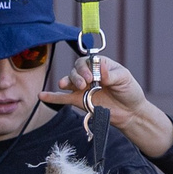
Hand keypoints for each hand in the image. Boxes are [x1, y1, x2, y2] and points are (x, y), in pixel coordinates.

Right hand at [45, 54, 172, 157]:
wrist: (130, 112)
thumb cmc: (129, 91)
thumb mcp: (124, 79)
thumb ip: (112, 74)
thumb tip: (100, 68)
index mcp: (100, 65)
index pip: (87, 60)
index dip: (86, 66)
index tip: (92, 76)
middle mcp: (89, 74)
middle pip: (76, 69)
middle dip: (77, 75)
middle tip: (86, 83)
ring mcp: (83, 88)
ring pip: (69, 81)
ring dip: (68, 81)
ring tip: (69, 86)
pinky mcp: (79, 101)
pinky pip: (63, 98)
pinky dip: (52, 97)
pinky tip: (42, 95)